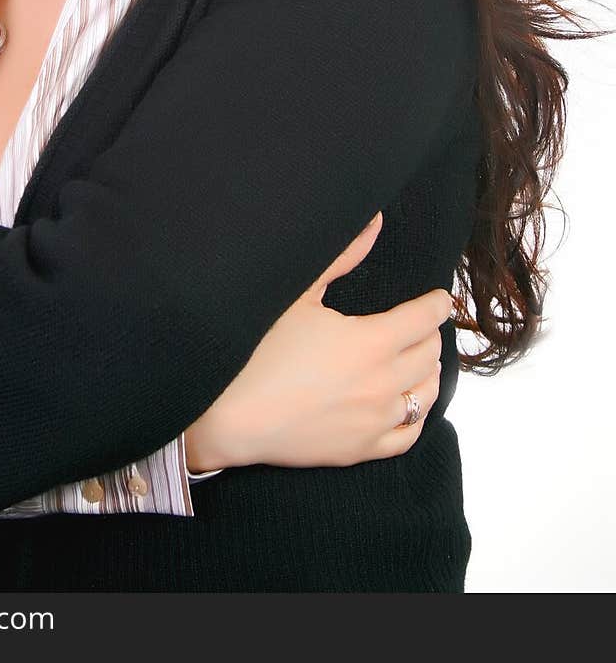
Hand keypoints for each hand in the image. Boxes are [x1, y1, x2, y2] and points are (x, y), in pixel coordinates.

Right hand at [184, 212, 449, 471]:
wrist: (230, 417)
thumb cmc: (259, 351)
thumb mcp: (299, 295)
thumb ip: (343, 257)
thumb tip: (375, 223)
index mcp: (372, 341)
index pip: (425, 318)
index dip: (438, 304)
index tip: (441, 298)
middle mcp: (383, 382)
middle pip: (430, 353)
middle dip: (431, 333)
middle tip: (422, 323)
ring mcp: (375, 420)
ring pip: (426, 393)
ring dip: (429, 371)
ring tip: (420, 358)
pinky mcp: (362, 449)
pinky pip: (409, 434)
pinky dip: (416, 414)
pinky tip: (409, 402)